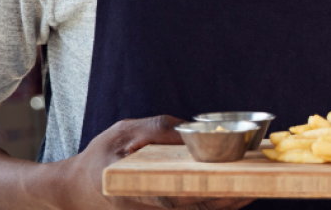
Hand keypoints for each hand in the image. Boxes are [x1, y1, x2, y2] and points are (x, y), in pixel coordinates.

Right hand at [53, 115, 253, 208]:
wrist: (72, 189)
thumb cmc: (98, 157)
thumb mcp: (123, 133)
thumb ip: (157, 130)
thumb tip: (193, 128)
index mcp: (134, 190)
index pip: (178, 198)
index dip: (211, 195)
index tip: (239, 186)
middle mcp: (147, 208)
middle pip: (195, 209)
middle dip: (227, 201)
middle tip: (257, 187)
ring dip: (225, 202)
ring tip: (254, 186)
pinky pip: (190, 208)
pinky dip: (213, 199)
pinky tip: (234, 187)